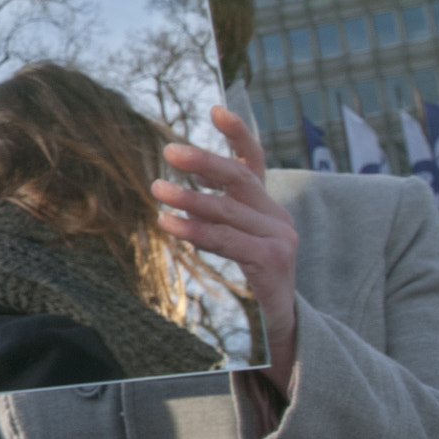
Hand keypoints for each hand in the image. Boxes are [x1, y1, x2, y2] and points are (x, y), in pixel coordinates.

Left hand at [150, 104, 299, 396]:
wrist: (281, 331)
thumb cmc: (248, 280)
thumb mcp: (235, 239)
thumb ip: (215, 213)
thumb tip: (172, 191)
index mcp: (266, 205)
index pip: (254, 160)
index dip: (237, 133)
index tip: (216, 108)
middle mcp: (277, 216)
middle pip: (240, 177)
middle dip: (204, 161)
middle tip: (168, 151)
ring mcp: (280, 239)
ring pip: (230, 209)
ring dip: (190, 198)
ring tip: (156, 188)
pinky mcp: (273, 264)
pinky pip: (229, 241)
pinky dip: (197, 230)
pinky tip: (170, 224)